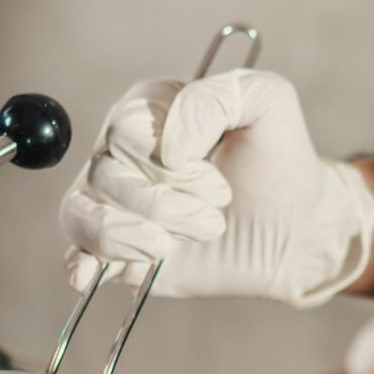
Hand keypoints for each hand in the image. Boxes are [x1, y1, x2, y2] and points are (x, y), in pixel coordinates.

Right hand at [58, 67, 373, 304]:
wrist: (296, 228)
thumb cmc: (279, 159)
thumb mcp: (266, 99)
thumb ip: (216, 97)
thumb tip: (167, 146)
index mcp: (149, 108)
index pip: (125, 132)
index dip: (170, 167)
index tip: (218, 187)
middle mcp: (122, 152)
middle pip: (105, 176)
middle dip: (164, 205)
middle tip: (212, 217)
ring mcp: (116, 202)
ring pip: (82, 214)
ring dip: (132, 236)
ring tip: (173, 247)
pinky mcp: (119, 249)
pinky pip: (76, 253)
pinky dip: (81, 264)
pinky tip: (92, 276)